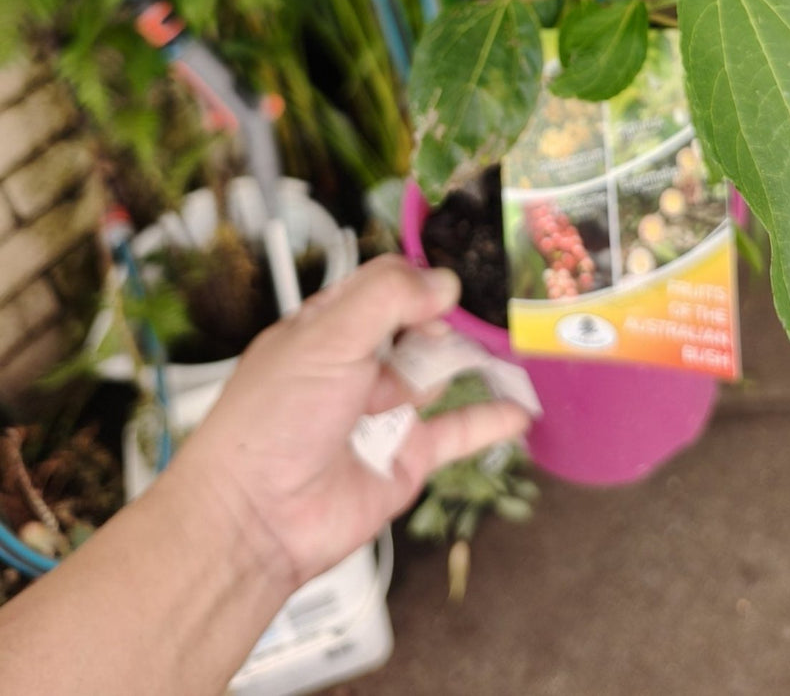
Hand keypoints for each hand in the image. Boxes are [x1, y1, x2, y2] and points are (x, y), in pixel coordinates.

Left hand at [168, 255, 529, 592]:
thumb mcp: (326, 337)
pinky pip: (458, 431)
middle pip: (420, 327)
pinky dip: (492, 418)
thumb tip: (446, 282)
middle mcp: (358, 365)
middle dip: (452, 319)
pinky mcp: (407, 457)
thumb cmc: (272, 418)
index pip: (383, 287)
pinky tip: (521, 408)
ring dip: (477, 360)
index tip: (452, 282)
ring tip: (516, 346)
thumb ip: (388, 298)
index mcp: (328, 327)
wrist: (256, 519)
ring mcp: (385, 411)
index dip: (417, 281)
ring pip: (442, 373)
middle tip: (488, 312)